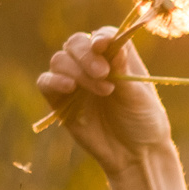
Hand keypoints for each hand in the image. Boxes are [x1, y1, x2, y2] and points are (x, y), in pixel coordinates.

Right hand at [38, 28, 173, 176]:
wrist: (135, 154)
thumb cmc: (143, 120)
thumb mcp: (138, 95)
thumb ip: (122, 69)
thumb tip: (109, 40)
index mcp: (115, 57)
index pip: (102, 36)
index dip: (101, 37)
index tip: (103, 46)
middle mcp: (92, 64)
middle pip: (76, 43)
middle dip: (86, 55)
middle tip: (103, 73)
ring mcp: (74, 81)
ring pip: (60, 60)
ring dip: (77, 71)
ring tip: (103, 90)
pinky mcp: (59, 100)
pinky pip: (45, 82)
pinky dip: (54, 80)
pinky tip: (69, 88)